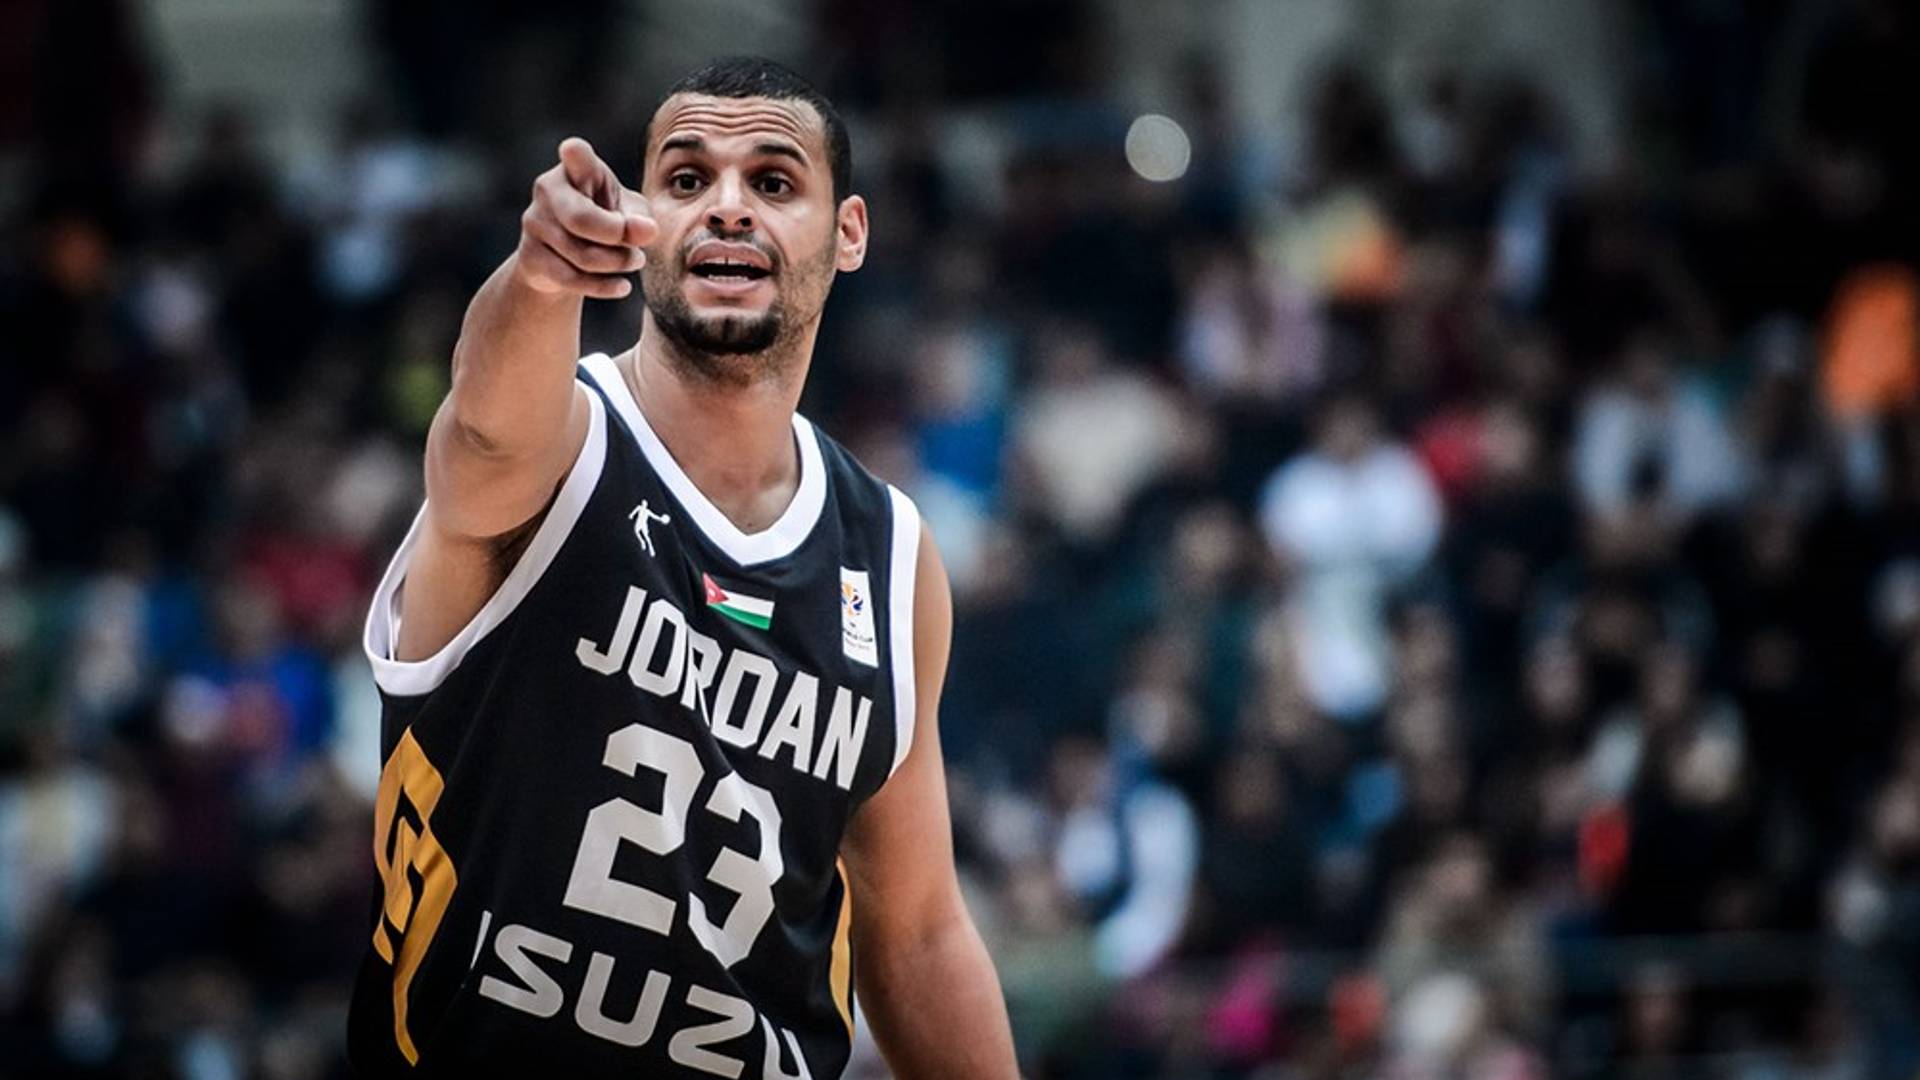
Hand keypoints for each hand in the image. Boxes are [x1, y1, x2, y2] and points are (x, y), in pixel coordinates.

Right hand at [515, 137, 658, 298]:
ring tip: (634, 261)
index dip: (574, 154)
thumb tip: (647, 231)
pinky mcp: (529, 255)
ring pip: (582, 255)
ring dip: (617, 264)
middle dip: (616, 239)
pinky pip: (571, 278)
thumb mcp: (629, 216)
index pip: (575, 155)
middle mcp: (548, 189)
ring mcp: (534, 222)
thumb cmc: (607, 221)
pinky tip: (623, 286)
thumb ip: (640, 220)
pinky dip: (604, 286)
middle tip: (639, 250)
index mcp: (577, 168)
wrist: (566, 259)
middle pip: (581, 219)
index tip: (570, 150)